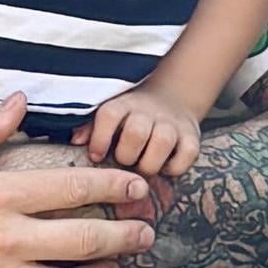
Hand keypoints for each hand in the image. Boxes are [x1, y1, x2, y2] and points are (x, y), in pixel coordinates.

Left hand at [85, 81, 205, 180]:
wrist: (172, 99)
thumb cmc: (131, 117)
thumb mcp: (110, 116)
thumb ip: (91, 128)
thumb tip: (75, 141)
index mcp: (124, 105)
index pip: (109, 115)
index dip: (100, 138)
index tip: (96, 156)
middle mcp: (148, 112)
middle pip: (135, 132)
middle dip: (126, 156)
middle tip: (125, 162)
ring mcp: (172, 124)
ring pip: (161, 143)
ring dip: (149, 164)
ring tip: (143, 167)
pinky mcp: (192, 137)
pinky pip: (185, 156)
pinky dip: (174, 168)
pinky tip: (164, 168)